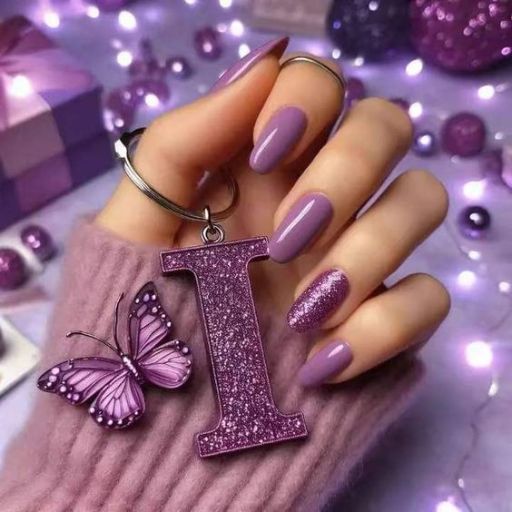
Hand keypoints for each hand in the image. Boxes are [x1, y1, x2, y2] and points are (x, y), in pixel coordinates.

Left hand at [97, 37, 449, 386]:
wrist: (166, 421)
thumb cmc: (144, 318)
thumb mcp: (137, 225)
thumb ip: (181, 143)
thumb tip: (259, 69)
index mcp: (261, 167)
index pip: (318, 86)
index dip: (306, 102)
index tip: (265, 153)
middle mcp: (319, 197)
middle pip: (386, 126)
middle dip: (346, 170)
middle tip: (286, 236)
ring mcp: (358, 256)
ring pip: (422, 200)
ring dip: (367, 250)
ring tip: (300, 310)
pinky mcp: (383, 319)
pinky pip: (427, 299)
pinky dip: (382, 328)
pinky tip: (322, 362)